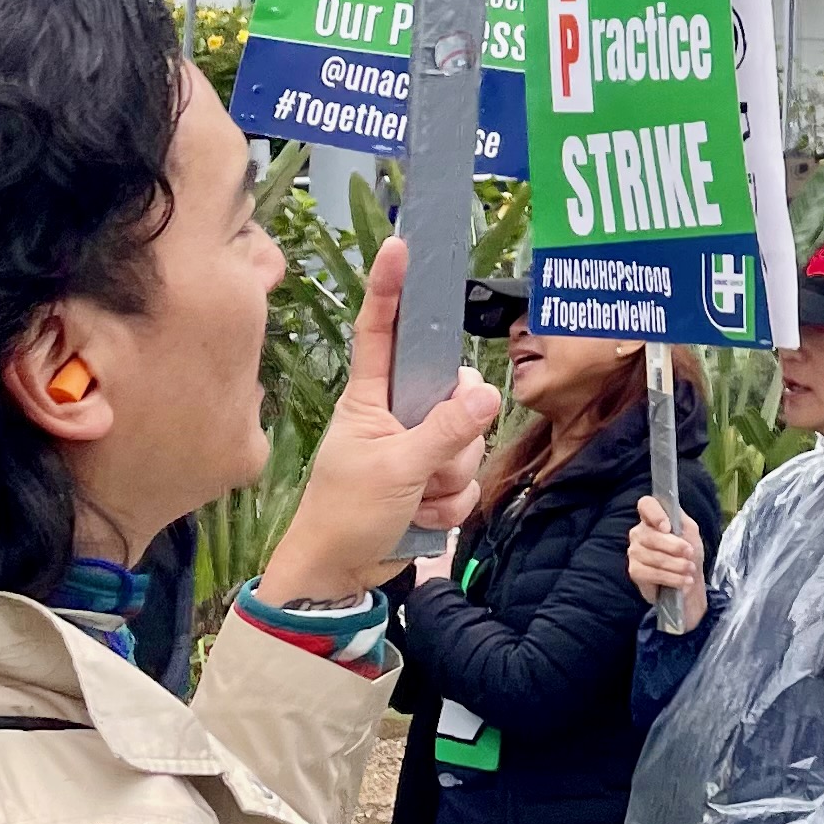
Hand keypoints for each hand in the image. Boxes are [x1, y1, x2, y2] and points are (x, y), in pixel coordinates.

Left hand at [254, 239, 502, 605]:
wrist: (338, 576)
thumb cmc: (345, 514)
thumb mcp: (395, 470)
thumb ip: (444, 433)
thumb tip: (486, 395)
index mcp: (371, 398)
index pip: (381, 333)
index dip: (390, 290)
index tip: (401, 247)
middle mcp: (397, 415)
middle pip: (455, 395)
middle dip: (454, 436)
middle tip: (426, 467)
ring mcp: (417, 447)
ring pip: (467, 441)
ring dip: (449, 479)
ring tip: (414, 500)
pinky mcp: (432, 480)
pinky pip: (466, 481)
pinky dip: (448, 506)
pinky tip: (419, 519)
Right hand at [625, 496, 705, 627]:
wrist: (689, 578)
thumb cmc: (688, 551)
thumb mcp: (690, 532)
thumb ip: (681, 521)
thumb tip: (669, 524)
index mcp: (652, 517)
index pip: (646, 505)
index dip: (655, 514)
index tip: (668, 528)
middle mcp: (639, 532)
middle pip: (651, 536)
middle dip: (675, 547)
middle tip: (690, 554)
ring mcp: (634, 552)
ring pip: (654, 557)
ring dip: (677, 565)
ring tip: (690, 569)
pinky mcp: (634, 571)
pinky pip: (652, 573)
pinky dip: (672, 577)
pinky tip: (683, 580)